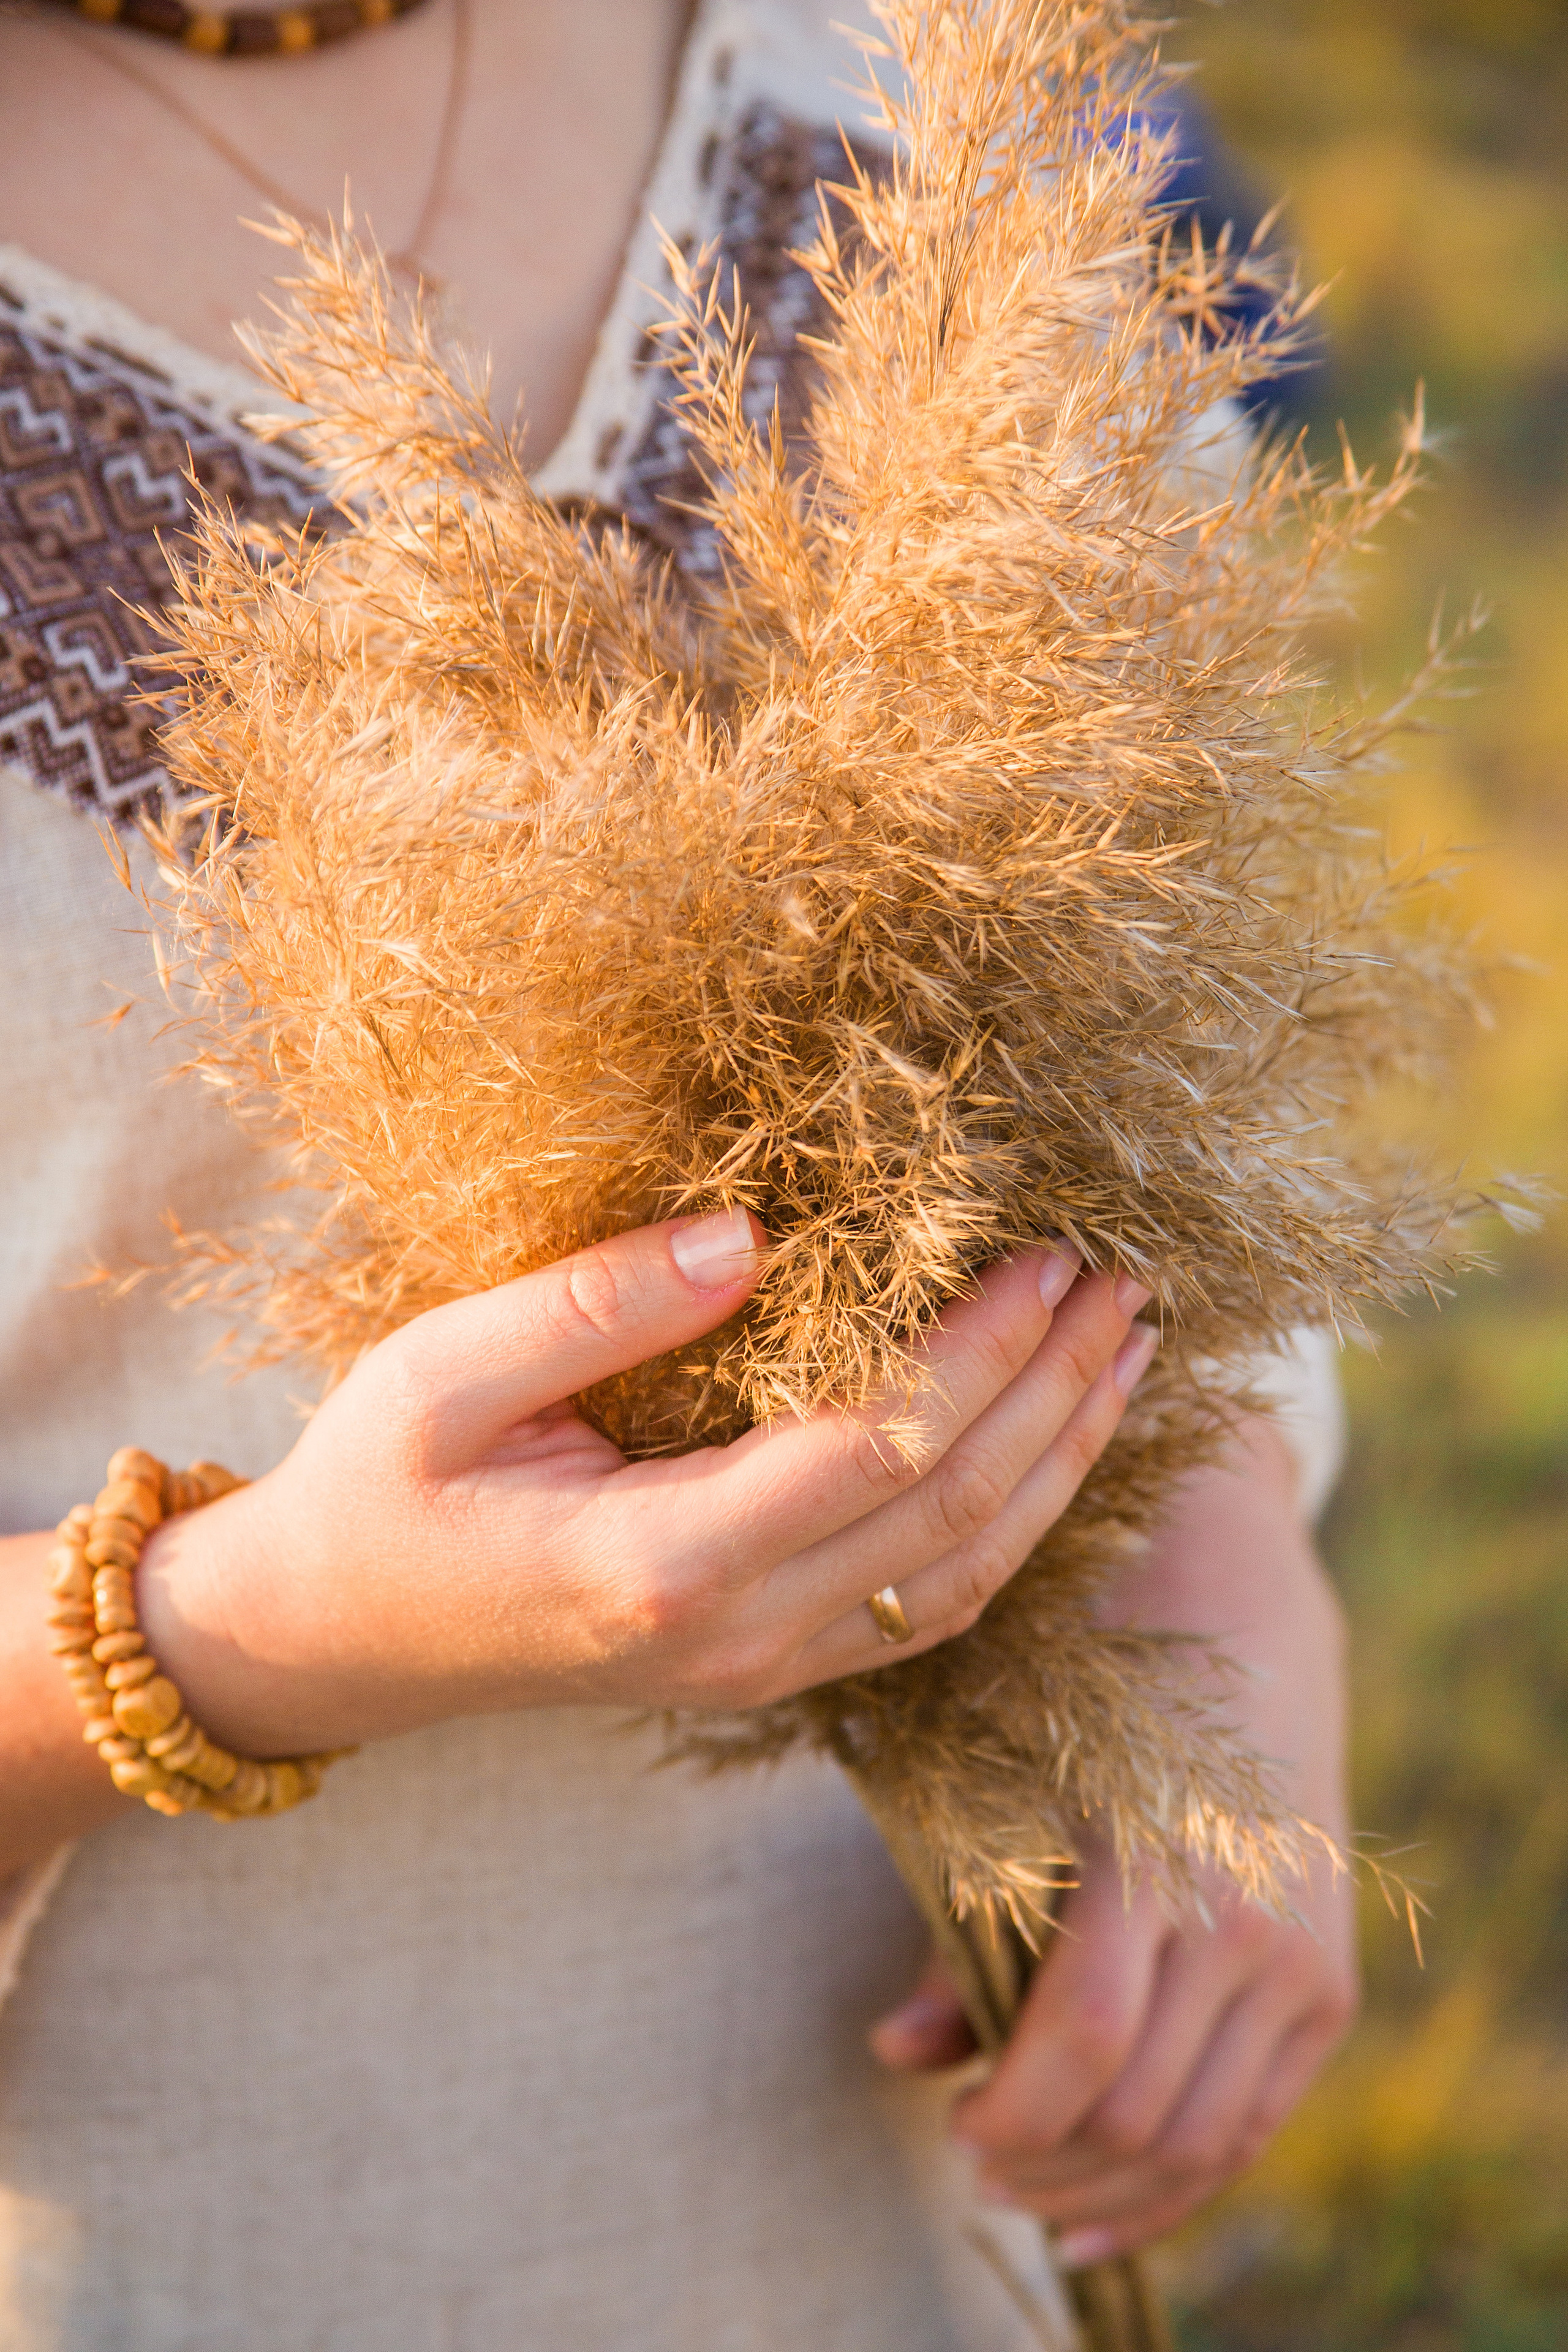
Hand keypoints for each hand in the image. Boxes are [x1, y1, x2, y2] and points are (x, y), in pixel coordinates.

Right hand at [139, 1210, 1157, 1756]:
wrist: (329, 1639)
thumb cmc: (372, 1491)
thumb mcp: (439, 1376)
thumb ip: (594, 1308)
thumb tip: (750, 1238)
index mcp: (659, 1562)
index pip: (880, 1450)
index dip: (982, 1352)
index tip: (1050, 1257)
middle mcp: (734, 1637)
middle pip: (954, 1517)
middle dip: (1055, 1393)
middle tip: (1129, 1285)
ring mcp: (759, 1667)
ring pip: (965, 1578)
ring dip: (1060, 1462)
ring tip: (1127, 1355)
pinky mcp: (765, 1665)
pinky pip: (927, 1609)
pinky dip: (1013, 1528)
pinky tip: (1051, 1453)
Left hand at [869, 1427, 1357, 2263]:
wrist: (1234, 1615)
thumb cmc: (1088, 1690)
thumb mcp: (1008, 1786)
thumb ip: (958, 1930)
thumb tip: (895, 2054)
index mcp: (1151, 1856)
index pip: (1082, 2039)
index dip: (1012, 2112)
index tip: (956, 2128)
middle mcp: (1243, 1917)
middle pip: (1141, 2110)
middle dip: (1047, 2164)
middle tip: (976, 2160)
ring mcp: (1299, 1959)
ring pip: (1205, 2140)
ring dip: (1109, 2190)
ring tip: (1030, 2189)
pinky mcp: (1328, 1987)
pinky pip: (1255, 2122)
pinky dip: (1182, 2181)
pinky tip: (1106, 2204)